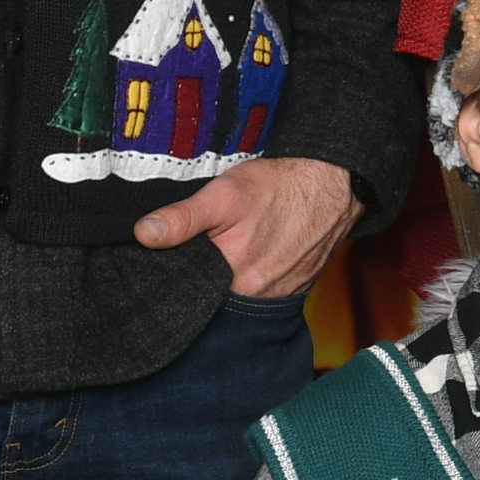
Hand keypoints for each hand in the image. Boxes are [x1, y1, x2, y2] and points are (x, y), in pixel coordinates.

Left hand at [138, 153, 358, 300]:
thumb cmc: (280, 186)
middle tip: (203, 247)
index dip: (177, 276)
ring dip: (228, 278)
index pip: (191, 292)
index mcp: (236, 281)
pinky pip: (263, 289)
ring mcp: (281, 294)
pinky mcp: (297, 286)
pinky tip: (253, 253)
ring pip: (239, 293)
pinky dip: (253, 275)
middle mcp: (259, 297)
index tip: (170, 259)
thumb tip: (144, 234)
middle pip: (215, 295)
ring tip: (228, 248)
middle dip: (203, 277)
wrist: (335, 183)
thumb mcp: (224, 194)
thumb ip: (183, 218)